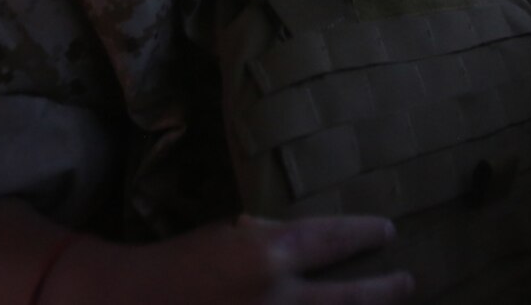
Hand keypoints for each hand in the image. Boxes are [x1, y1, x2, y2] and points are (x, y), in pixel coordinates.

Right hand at [44, 214, 413, 304]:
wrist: (123, 302)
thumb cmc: (172, 264)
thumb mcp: (226, 236)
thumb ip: (269, 242)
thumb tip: (307, 249)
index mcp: (268, 254)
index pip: (334, 239)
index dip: (365, 234)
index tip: (386, 232)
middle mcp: (278, 298)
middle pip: (351, 298)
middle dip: (384, 289)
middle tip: (407, 280)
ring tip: (390, 302)